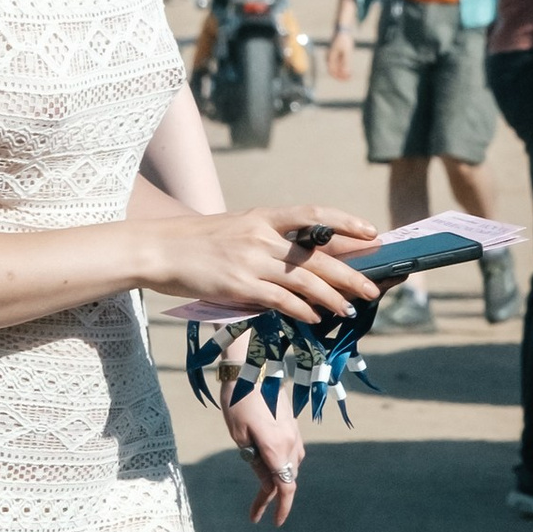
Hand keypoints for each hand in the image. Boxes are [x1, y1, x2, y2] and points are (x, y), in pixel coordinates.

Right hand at [148, 205, 379, 323]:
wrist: (159, 250)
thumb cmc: (197, 243)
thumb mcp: (236, 230)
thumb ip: (267, 242)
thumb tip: (300, 263)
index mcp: (263, 217)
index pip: (313, 214)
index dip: (346, 222)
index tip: (371, 232)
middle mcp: (261, 236)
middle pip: (318, 255)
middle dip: (350, 273)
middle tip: (372, 288)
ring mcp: (251, 261)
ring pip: (305, 281)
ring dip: (332, 298)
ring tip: (349, 310)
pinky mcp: (240, 286)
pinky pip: (281, 300)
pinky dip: (302, 310)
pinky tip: (315, 317)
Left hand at [225, 382, 306, 526]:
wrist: (251, 366)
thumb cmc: (238, 399)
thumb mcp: (239, 435)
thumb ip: (254, 461)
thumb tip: (265, 482)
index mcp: (277, 448)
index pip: (285, 487)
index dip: (281, 508)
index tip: (275, 523)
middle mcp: (291, 442)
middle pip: (287, 478)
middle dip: (272, 497)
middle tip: (254, 513)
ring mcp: (294, 432)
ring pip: (290, 465)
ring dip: (277, 479)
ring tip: (260, 492)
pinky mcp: (293, 424)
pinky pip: (291, 452)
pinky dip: (282, 464)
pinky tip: (270, 465)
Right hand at [324, 23, 356, 86]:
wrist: (342, 30)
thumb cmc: (344, 40)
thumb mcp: (347, 52)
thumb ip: (346, 63)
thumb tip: (346, 73)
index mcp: (330, 57)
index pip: (331, 71)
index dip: (338, 77)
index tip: (347, 79)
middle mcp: (329, 58)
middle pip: (333, 71)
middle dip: (341, 76)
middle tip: (350, 78)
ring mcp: (332, 56)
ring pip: (336, 68)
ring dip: (342, 73)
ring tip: (351, 75)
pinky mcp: (335, 55)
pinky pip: (338, 64)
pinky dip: (343, 68)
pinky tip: (349, 70)